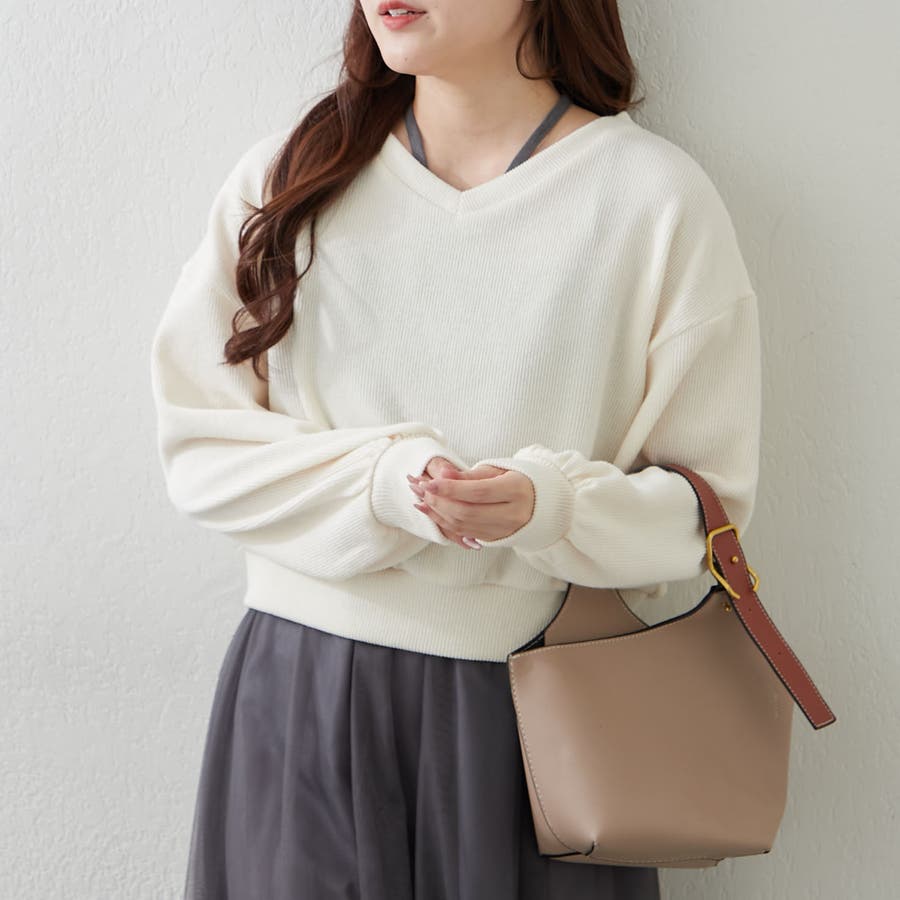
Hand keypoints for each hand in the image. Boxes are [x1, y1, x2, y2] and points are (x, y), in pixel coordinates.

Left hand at [408, 460, 534, 546]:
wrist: (539, 502)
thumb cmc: (515, 480)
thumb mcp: (496, 471)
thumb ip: (469, 475)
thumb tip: (442, 475)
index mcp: (516, 490)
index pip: (478, 492)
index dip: (451, 488)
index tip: (429, 482)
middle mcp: (513, 514)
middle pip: (468, 512)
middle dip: (440, 502)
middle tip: (421, 490)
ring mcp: (505, 530)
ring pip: (463, 526)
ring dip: (438, 513)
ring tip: (421, 499)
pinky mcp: (495, 540)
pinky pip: (465, 534)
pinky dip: (445, 523)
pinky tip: (431, 512)